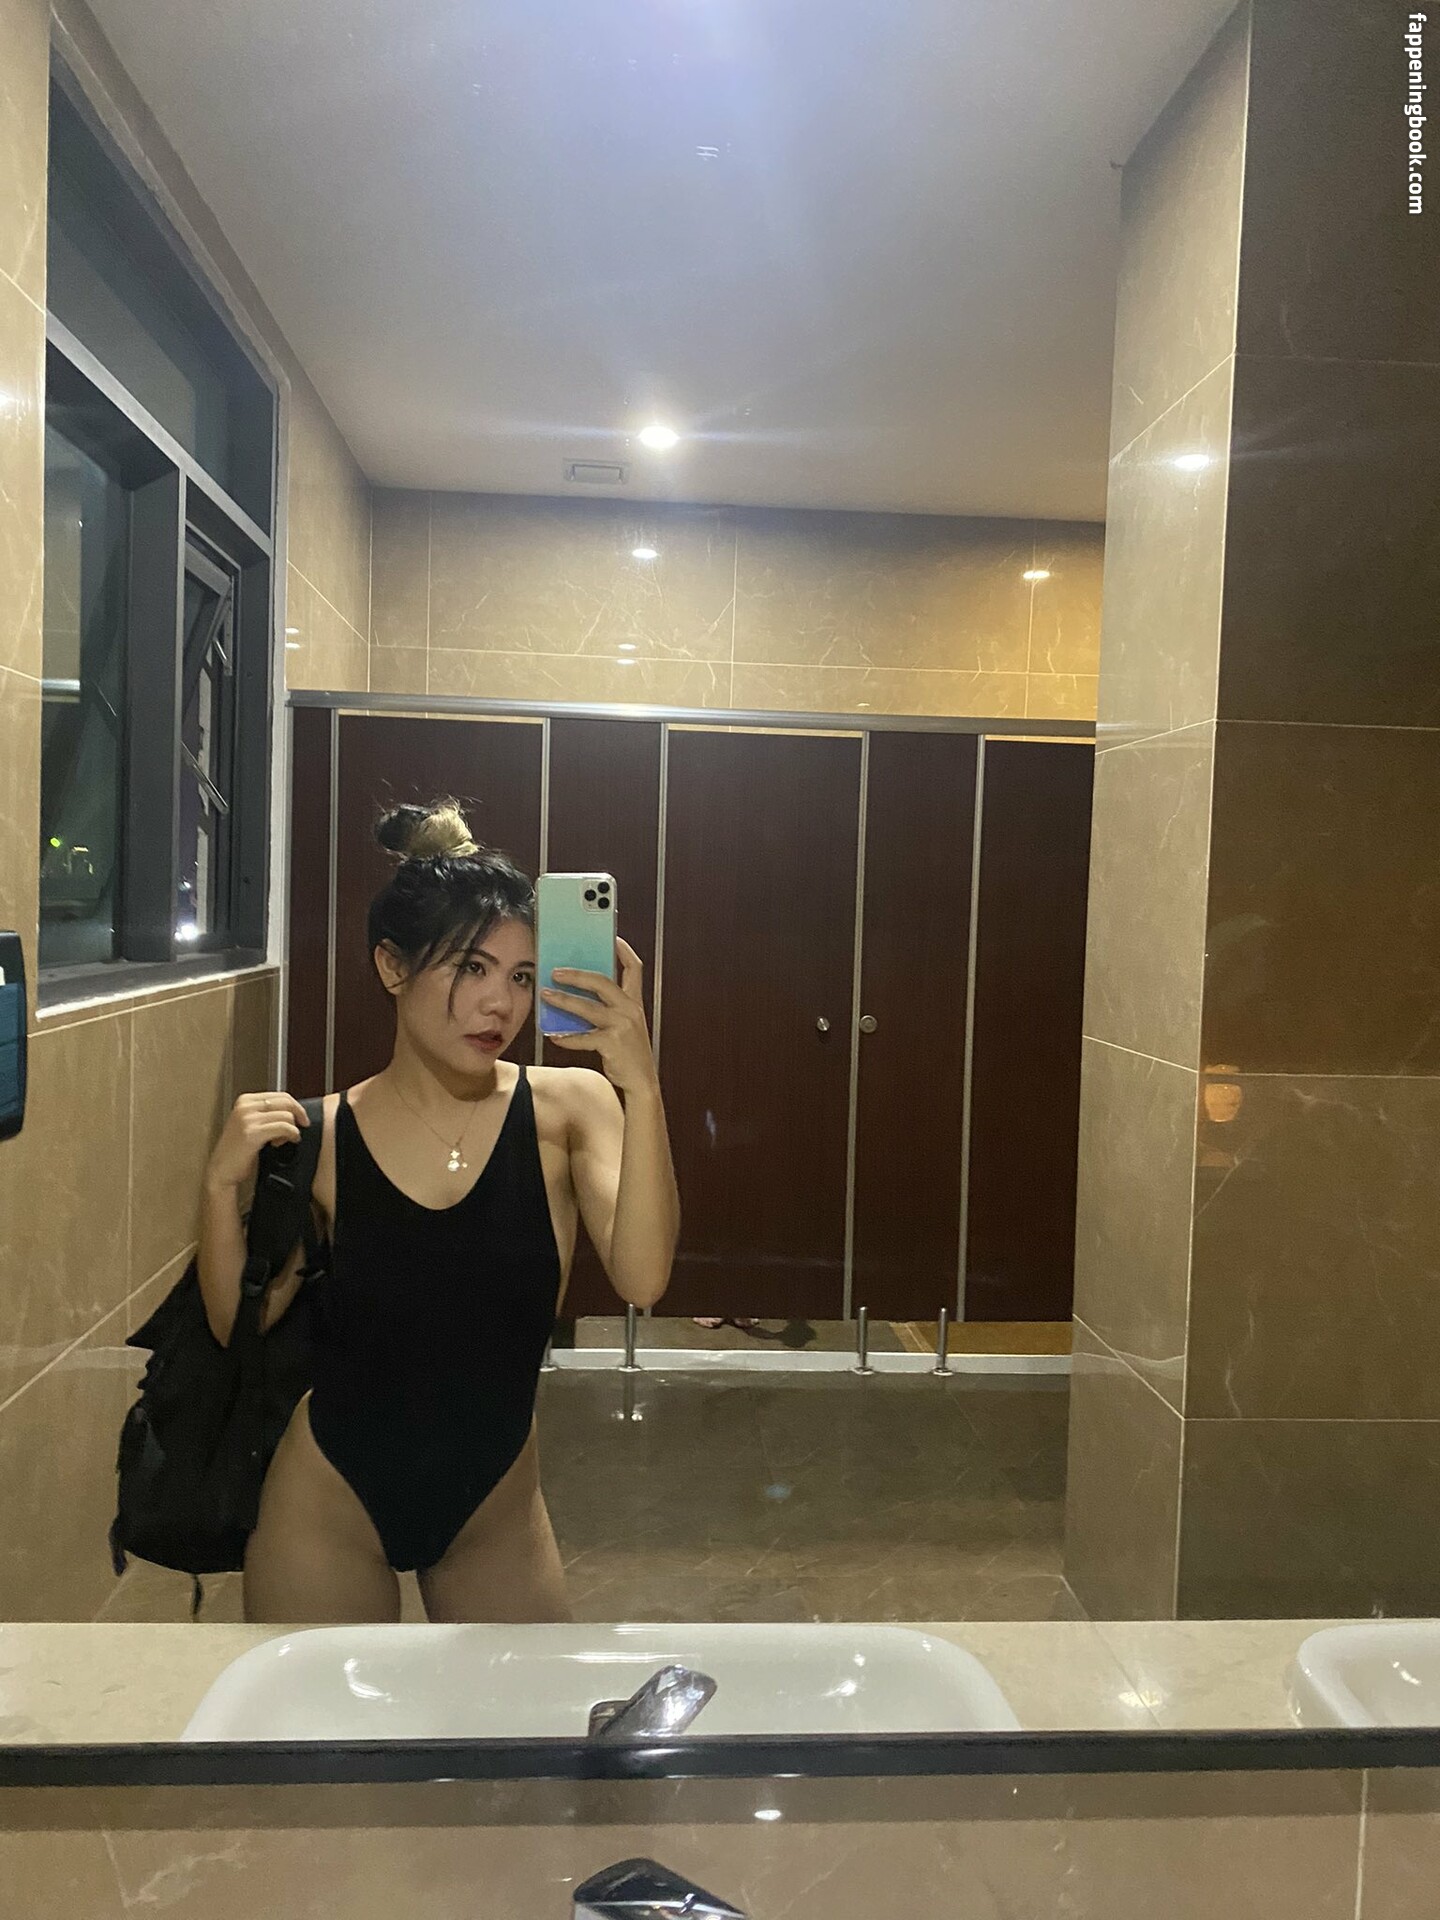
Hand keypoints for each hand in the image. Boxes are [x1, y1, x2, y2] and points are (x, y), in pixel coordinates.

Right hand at [205, 1091, 309, 1193]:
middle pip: (286, 1102)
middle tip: (301, 1128)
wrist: (221, 1170)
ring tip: (282, 1140)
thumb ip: (266, 1113)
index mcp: (245, 1100)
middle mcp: (245, 1106)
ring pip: (287, 1116)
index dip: (296, 1107)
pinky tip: (280, 1143)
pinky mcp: (252, 1133)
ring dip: (291, 1129)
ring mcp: (248, 1118)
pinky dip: (290, 1135)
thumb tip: (293, 1109)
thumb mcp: (250, 1123)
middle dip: (299, 1115)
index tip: (301, 1118)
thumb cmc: (237, 1150)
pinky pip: (284, 1128)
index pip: (281, 1095)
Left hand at [542, 938, 657, 1093]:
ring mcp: (622, 1026)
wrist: (642, 1082)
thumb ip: (609, 1009)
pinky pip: (583, 1037)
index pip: (634, 968)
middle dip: (576, 974)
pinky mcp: (612, 1043)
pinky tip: (554, 1035)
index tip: (611, 937)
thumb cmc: (629, 1053)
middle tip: (556, 972)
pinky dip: (566, 1037)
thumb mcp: (625, 1025)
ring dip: (564, 1000)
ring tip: (546, 995)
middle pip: (602, 981)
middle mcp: (630, 1010)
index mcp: (635, 1002)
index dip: (623, 950)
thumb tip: (578, 995)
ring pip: (587, 1007)